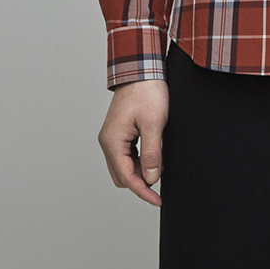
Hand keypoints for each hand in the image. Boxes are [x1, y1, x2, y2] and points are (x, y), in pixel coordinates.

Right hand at [98, 79, 168, 206]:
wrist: (142, 68)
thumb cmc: (147, 91)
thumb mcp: (154, 123)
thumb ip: (152, 153)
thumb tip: (151, 178)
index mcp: (112, 141)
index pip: (126, 177)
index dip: (143, 191)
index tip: (158, 200)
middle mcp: (108, 141)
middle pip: (122, 176)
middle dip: (140, 181)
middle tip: (161, 179)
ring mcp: (112, 136)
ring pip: (124, 166)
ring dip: (140, 170)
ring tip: (160, 164)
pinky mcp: (119, 131)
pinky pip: (127, 155)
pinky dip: (139, 160)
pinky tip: (154, 155)